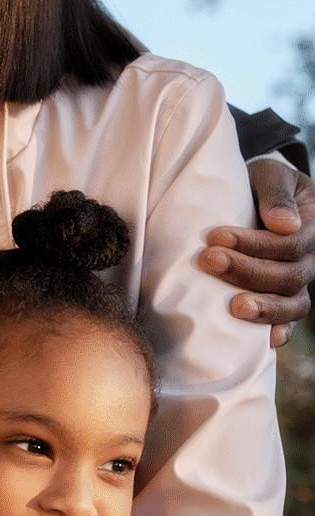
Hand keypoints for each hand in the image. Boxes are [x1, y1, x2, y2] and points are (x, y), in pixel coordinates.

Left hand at [200, 160, 314, 345]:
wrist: (255, 196)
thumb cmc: (261, 183)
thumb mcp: (270, 175)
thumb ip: (276, 194)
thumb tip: (285, 225)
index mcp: (311, 227)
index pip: (290, 244)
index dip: (256, 244)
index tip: (216, 237)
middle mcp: (310, 259)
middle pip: (289, 276)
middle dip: (248, 271)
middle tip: (209, 260)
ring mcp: (297, 282)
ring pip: (293, 304)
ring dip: (264, 309)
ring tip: (234, 307)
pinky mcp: (281, 299)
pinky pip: (288, 322)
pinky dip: (277, 331)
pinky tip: (263, 340)